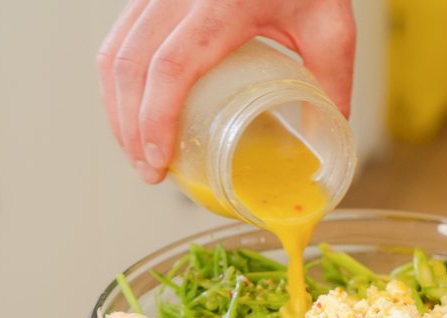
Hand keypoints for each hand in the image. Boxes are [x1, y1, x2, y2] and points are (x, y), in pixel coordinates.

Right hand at [97, 0, 356, 183]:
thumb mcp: (331, 26)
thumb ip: (331, 82)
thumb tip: (325, 138)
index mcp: (224, 2)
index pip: (170, 66)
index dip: (154, 119)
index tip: (158, 160)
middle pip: (129, 65)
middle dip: (129, 127)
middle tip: (148, 171)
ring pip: (114, 51)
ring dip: (117, 109)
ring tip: (138, 152)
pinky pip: (120, 37)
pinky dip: (119, 82)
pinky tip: (134, 113)